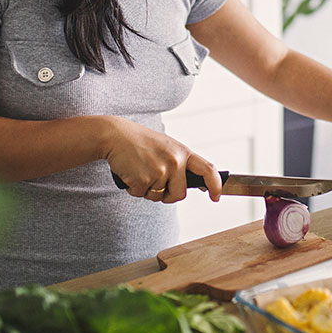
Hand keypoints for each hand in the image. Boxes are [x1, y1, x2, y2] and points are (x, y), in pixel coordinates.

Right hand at [101, 116, 221, 202]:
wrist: (116, 135)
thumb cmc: (140, 142)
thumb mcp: (166, 147)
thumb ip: (179, 163)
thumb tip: (192, 184)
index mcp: (182, 152)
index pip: (208, 170)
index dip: (215, 185)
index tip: (216, 197)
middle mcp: (175, 161)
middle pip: (179, 194)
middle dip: (167, 195)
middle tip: (154, 181)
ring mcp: (160, 170)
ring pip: (158, 196)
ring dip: (147, 190)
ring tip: (140, 169)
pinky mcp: (144, 179)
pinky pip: (142, 195)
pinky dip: (134, 188)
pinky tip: (131, 172)